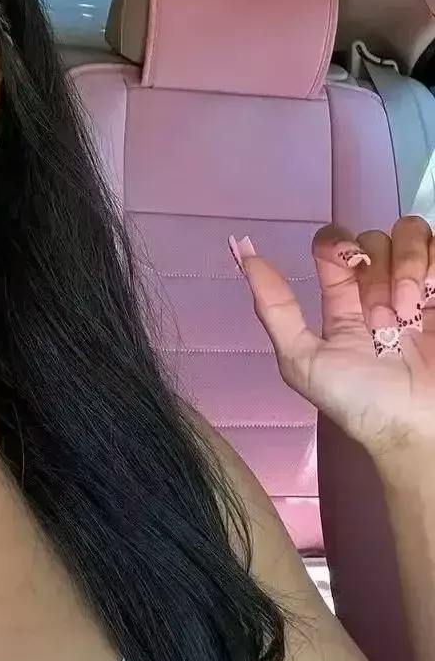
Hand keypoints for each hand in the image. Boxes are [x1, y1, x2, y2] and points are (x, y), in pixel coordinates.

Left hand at [232, 217, 434, 458]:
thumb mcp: (303, 359)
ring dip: (406, 267)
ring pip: (408, 237)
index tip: (343, 258)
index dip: (334, 243)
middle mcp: (381, 293)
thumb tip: (245, 256)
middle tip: (381, 312)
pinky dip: (431, 263)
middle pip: (372, 240)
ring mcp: (419, 291)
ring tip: (408, 310)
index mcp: (343, 306)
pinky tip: (429, 295)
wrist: (416, 424)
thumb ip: (274, 309)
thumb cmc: (359, 400)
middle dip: (373, 269)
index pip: (333, 249)